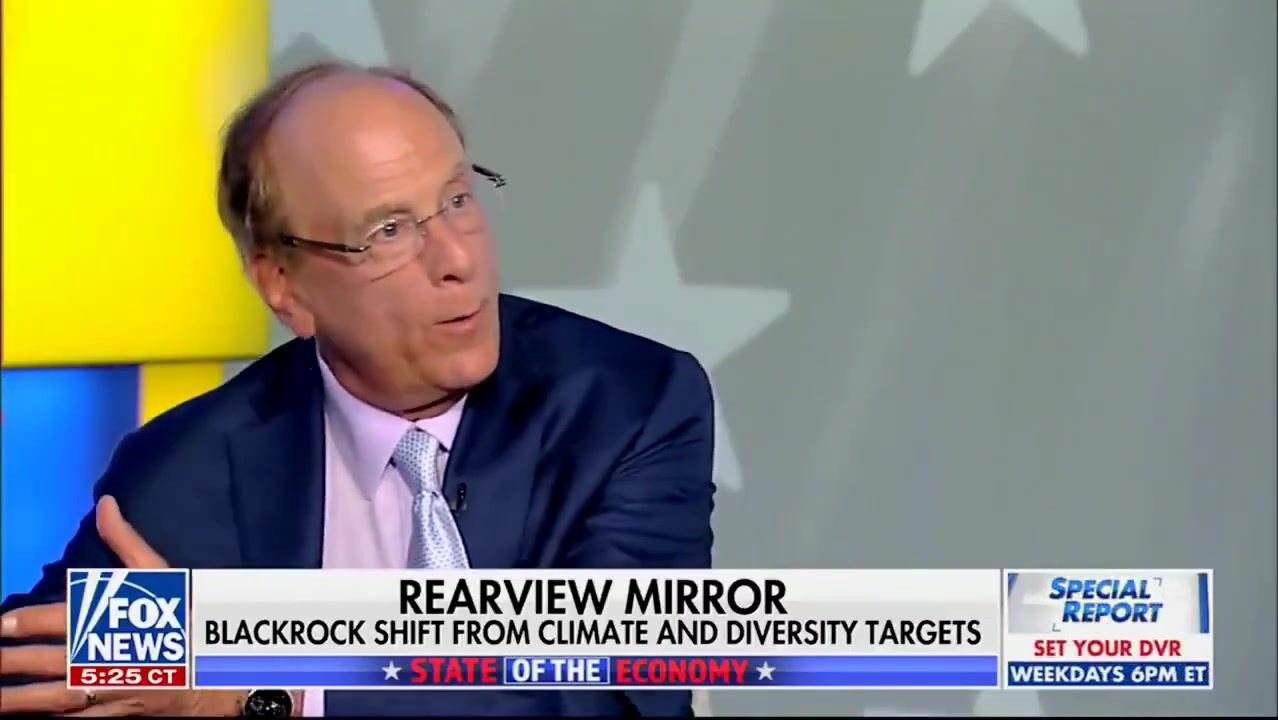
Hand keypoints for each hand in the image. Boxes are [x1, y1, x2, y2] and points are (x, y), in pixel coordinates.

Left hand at [0, 496, 249, 715]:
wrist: (218, 671)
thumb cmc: (185, 619)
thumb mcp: (161, 576)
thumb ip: (126, 541)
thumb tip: (104, 504)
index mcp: (119, 620)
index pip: (65, 621)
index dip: (28, 624)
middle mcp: (111, 657)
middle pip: (52, 661)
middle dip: (14, 661)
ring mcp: (111, 692)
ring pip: (55, 698)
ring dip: (19, 699)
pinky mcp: (114, 715)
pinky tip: (25, 719)